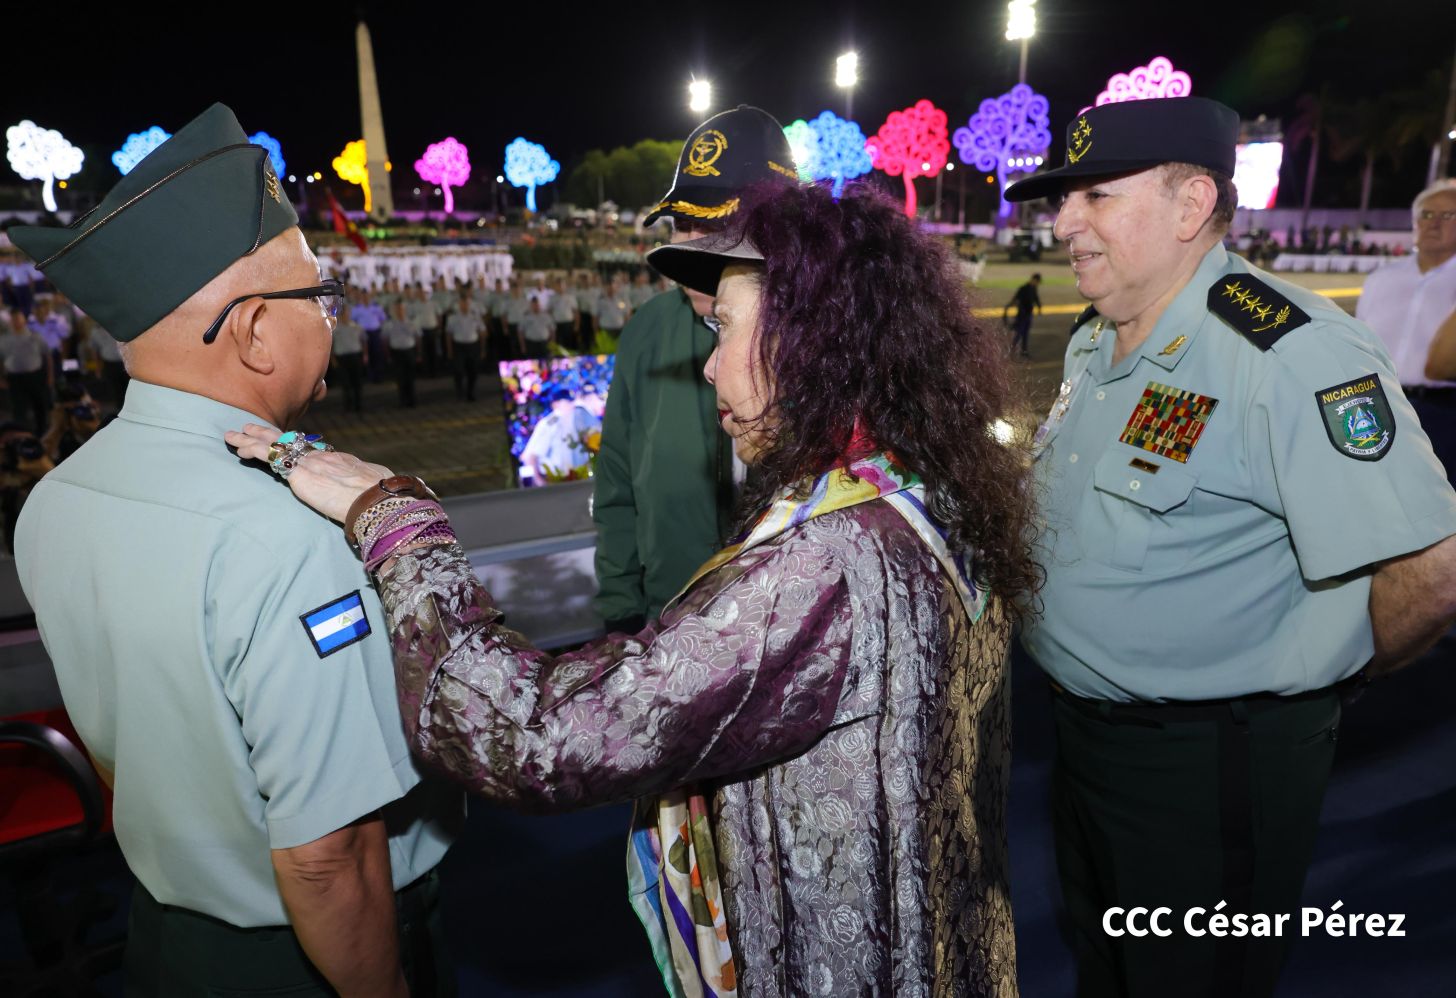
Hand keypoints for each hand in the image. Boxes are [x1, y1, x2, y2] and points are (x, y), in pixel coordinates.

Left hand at [224, 422, 393, 523]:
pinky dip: (252, 449)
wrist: (375, 498)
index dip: (293, 443)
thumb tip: (373, 489)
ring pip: (274, 444)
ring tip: (234, 434)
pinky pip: (268, 456)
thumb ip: (365, 484)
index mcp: (339, 460)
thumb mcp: (374, 483)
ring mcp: (308, 462)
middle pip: (289, 439)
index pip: (310, 449)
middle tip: (250, 427)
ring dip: (251, 439)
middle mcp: (321, 457)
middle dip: (267, 433)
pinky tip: (239, 447)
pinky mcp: (297, 472)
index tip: (284, 439)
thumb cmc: (381, 496)